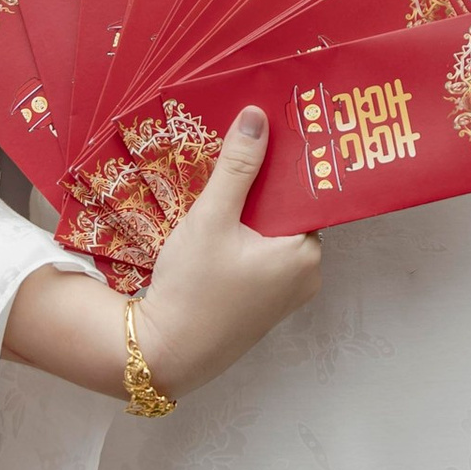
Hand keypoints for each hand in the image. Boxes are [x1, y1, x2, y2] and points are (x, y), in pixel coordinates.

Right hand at [135, 109, 323, 400]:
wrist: (163, 353)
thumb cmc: (191, 289)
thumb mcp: (211, 218)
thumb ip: (236, 166)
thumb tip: (258, 116)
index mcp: (306, 253)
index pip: (305, 194)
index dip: (286, 163)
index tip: (270, 132)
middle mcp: (306, 275)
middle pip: (288, 213)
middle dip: (262, 186)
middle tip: (239, 149)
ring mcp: (285, 293)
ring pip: (272, 234)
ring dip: (249, 213)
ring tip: (224, 182)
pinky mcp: (262, 304)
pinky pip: (261, 257)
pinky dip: (243, 239)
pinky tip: (218, 224)